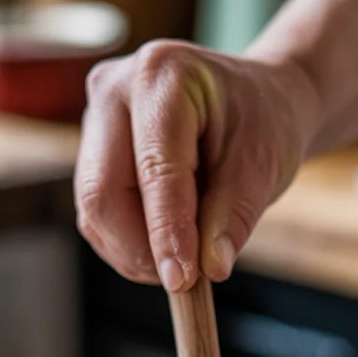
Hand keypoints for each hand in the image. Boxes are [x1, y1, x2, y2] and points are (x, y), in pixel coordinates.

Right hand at [75, 41, 317, 290]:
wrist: (255, 101)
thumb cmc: (263, 123)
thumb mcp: (264, 164)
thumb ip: (235, 215)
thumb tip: (210, 268)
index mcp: (162, 76)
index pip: (155, 168)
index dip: (166, 230)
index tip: (182, 280)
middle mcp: (114, 90)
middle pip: (102, 192)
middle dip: (141, 249)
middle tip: (184, 280)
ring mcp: (96, 119)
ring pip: (94, 211)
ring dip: (135, 251)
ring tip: (185, 259)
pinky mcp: (93, 151)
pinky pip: (97, 214)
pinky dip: (129, 243)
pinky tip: (166, 244)